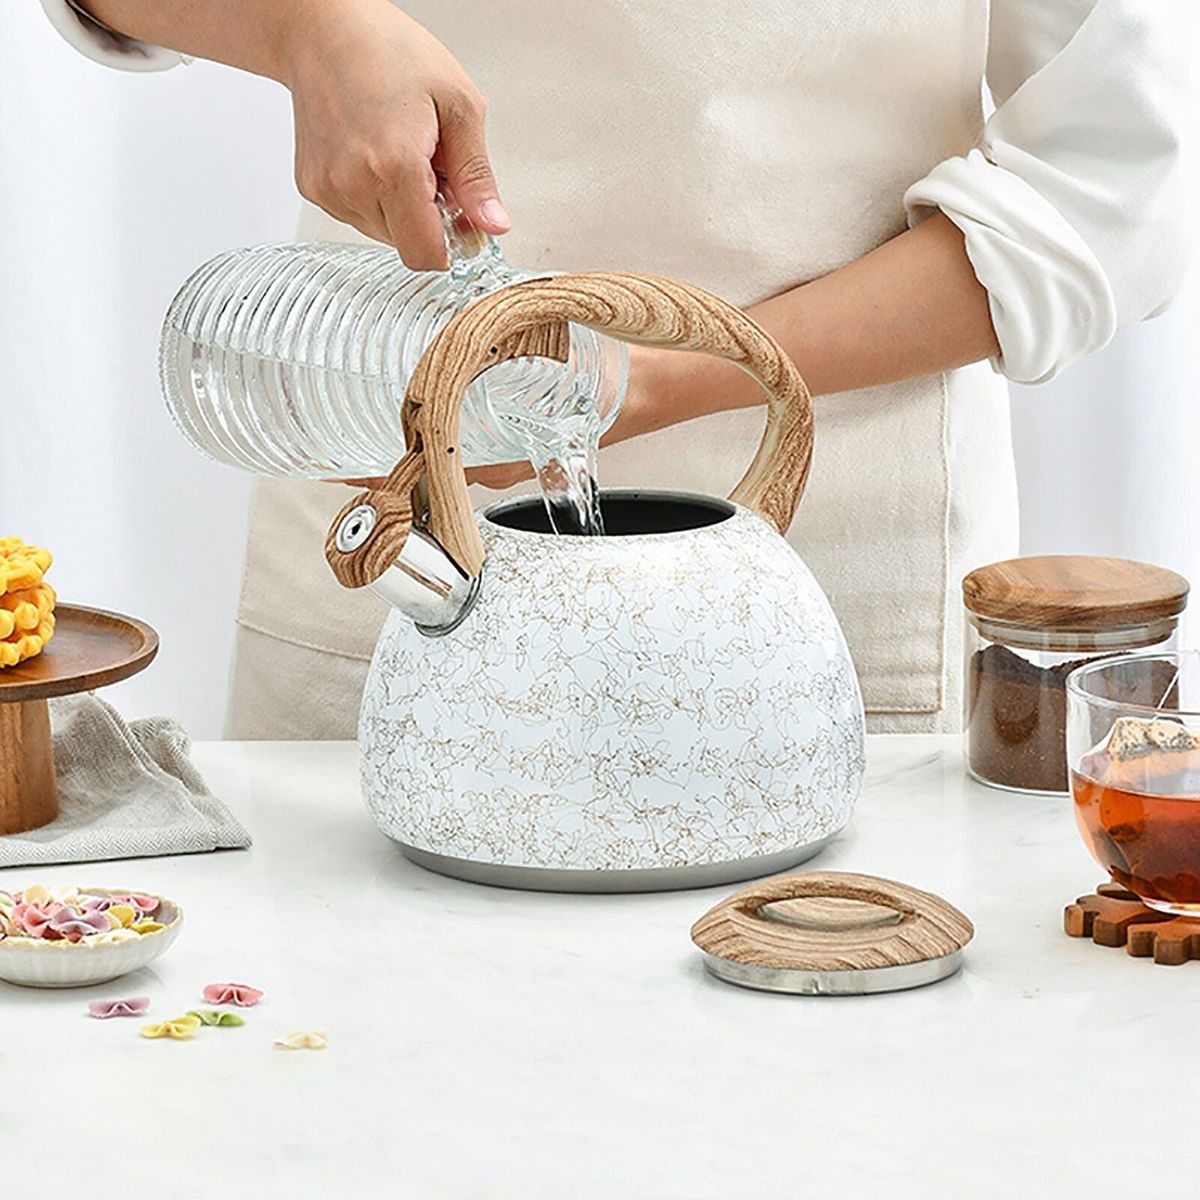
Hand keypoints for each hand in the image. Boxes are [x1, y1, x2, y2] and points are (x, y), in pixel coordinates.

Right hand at [279, 0, 508, 268]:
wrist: (323, 30)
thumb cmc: (389, 53)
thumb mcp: (458, 106)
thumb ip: (477, 176)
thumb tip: (493, 225)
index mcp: (393, 165)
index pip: (426, 254)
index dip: (451, 246)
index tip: (462, 223)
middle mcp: (353, 184)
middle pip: (408, 246)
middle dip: (429, 219)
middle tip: (432, 168)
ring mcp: (328, 190)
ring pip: (384, 234)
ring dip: (403, 208)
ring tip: (401, 154)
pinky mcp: (313, 189)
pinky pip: (359, 217)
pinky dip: (376, 198)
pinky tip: (375, 156)